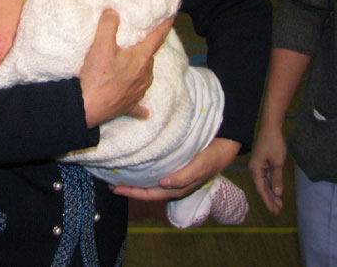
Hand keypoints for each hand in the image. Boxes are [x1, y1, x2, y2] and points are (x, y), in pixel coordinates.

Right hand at [79, 10, 172, 127]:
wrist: (87, 106)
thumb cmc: (97, 76)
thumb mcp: (101, 45)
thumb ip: (108, 24)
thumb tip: (113, 12)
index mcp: (141, 59)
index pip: (157, 38)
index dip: (164, 26)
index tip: (173, 18)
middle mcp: (145, 75)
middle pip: (149, 57)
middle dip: (145, 48)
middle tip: (138, 41)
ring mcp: (138, 92)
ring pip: (145, 76)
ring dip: (141, 69)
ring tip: (131, 64)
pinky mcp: (129, 106)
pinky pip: (138, 103)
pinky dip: (140, 103)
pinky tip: (145, 111)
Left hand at [112, 138, 239, 200]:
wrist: (225, 142)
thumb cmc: (213, 155)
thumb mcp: (201, 166)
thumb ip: (184, 177)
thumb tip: (163, 185)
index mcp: (179, 187)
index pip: (152, 194)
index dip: (134, 193)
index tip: (116, 189)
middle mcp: (174, 183)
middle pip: (148, 190)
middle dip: (130, 188)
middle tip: (111, 183)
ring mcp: (174, 174)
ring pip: (151, 181)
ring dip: (136, 180)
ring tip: (120, 174)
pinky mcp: (175, 163)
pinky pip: (155, 170)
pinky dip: (144, 170)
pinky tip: (136, 163)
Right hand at [248, 126, 286, 213]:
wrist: (271, 128)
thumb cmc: (273, 144)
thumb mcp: (277, 162)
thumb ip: (277, 178)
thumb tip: (277, 193)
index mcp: (256, 170)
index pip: (262, 189)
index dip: (268, 201)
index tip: (274, 211)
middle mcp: (255, 169)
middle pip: (262, 188)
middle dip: (270, 199)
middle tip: (278, 211)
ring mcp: (258, 166)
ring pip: (265, 183)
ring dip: (272, 193)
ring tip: (279, 204)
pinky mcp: (263, 163)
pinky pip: (266, 177)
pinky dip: (272, 185)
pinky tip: (276, 191)